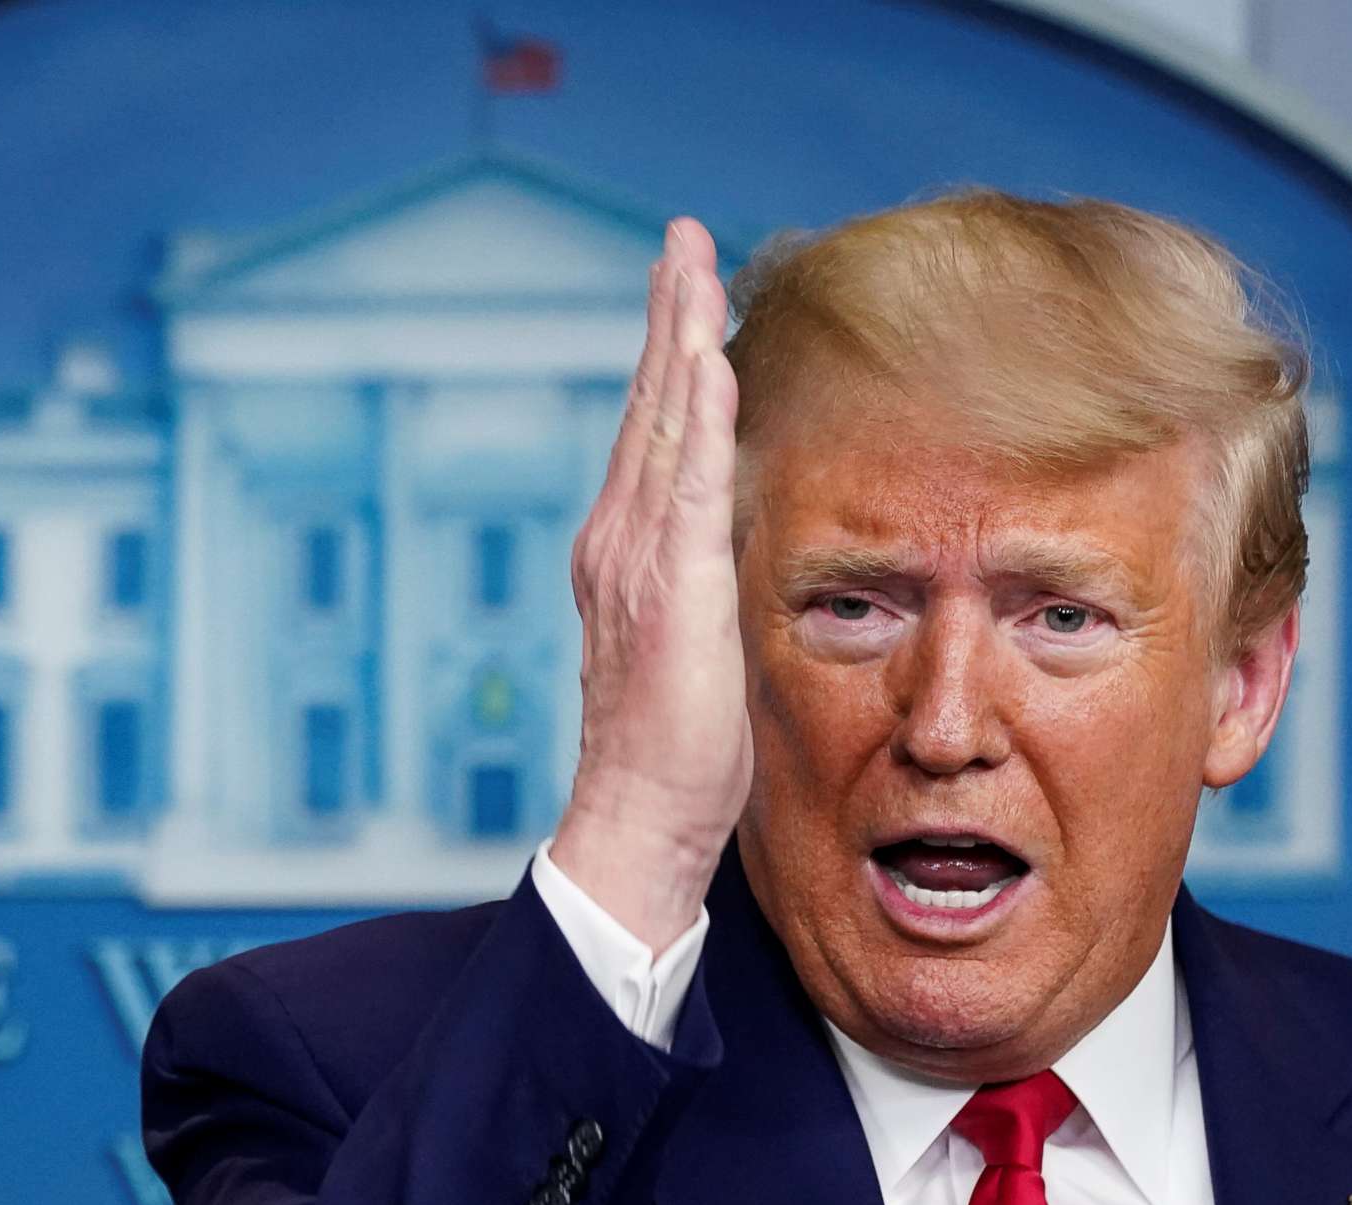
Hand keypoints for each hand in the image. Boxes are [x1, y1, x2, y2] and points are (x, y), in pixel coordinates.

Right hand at [552, 218, 750, 952]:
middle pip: (648, 407)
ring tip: (691, 265)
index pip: (652, 435)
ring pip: (662, 425)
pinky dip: (697, 416)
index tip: (686, 290)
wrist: (638, 817)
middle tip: (681, 240)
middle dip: (667, 317)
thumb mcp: (695, 646)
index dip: (670, 357)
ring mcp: (637, 562)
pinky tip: (710, 359)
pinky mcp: (672, 589)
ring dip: (679, 338)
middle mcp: (617, 543)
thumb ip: (703, 585)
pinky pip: (689, 483)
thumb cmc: (674, 755)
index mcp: (625, 554)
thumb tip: (734, 555)